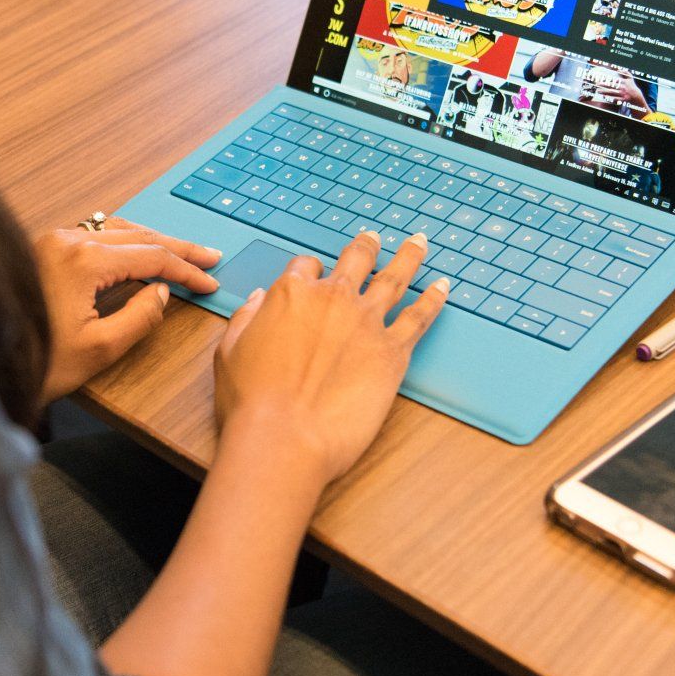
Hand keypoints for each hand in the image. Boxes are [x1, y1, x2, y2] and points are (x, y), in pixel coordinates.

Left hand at [35, 218, 221, 405]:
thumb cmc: (35, 361)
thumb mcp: (99, 349)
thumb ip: (139, 317)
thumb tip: (161, 291)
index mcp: (84, 260)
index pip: (151, 257)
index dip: (185, 270)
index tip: (209, 281)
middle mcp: (67, 240)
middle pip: (138, 236)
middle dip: (176, 248)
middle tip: (208, 256)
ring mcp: (51, 241)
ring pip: (115, 230)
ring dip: (150, 241)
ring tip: (178, 252)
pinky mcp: (41, 249)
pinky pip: (93, 234)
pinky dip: (123, 241)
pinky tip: (133, 250)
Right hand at [213, 231, 448, 485]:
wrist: (285, 438)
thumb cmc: (251, 402)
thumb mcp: (229, 351)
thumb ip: (247, 318)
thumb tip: (260, 299)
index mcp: (291, 294)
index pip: (304, 267)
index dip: (308, 272)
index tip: (312, 277)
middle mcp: (332, 299)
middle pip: (356, 259)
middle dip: (365, 246)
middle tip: (373, 237)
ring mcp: (367, 322)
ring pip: (395, 278)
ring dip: (409, 256)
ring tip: (419, 242)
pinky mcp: (393, 352)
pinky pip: (420, 317)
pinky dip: (434, 299)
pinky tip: (444, 287)